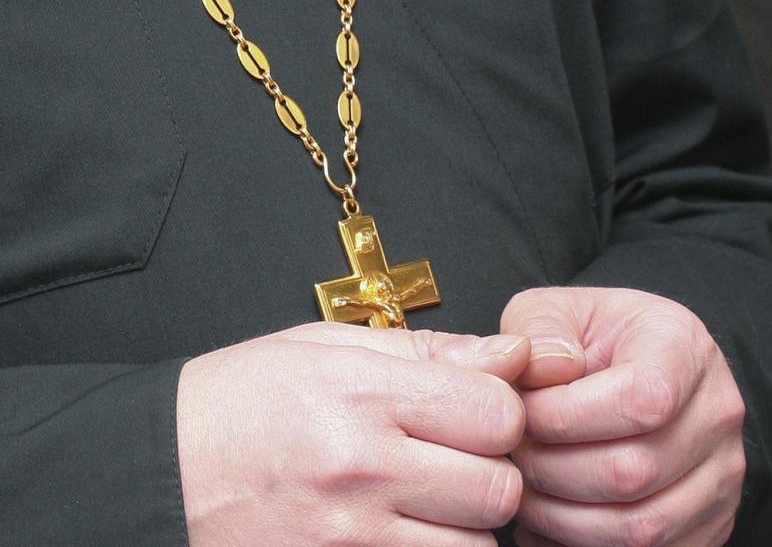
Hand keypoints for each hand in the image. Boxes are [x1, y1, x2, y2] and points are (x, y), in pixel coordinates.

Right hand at [177, 322, 530, 546]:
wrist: (155, 473)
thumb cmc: (240, 402)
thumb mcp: (325, 348)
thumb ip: (429, 351)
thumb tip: (513, 354)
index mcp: (363, 393)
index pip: (497, 414)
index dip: (502, 414)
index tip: (479, 415)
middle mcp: (360, 467)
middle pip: (499, 489)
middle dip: (492, 475)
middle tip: (457, 463)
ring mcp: (347, 537)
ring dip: (465, 527)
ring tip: (424, 501)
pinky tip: (401, 531)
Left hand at [501, 288, 745, 546]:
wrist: (634, 367)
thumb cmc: (590, 340)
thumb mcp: (556, 310)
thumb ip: (538, 330)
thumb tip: (542, 370)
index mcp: (684, 348)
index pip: (642, 399)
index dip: (566, 417)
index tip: (525, 412)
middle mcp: (717, 412)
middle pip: (635, 471)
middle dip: (552, 471)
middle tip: (514, 456)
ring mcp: (721, 474)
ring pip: (640, 527)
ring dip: (562, 519)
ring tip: (524, 491)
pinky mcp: (709, 521)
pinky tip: (547, 522)